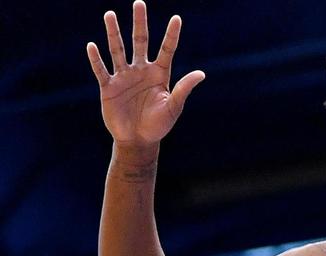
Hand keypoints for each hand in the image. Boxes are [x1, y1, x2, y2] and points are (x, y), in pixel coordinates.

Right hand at [87, 1, 204, 149]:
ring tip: (110, 14)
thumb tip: (201, 73)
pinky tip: (92, 45)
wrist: (138, 140)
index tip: (177, 18)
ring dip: (114, 33)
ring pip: (118, 50)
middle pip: (140, 41)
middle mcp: (141, 71)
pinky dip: (96, 59)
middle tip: (139, 3)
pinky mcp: (109, 87)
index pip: (167, 50)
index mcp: (160, 74)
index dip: (171, 35)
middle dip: (140, 23)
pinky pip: (101, 70)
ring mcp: (124, 77)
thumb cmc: (159, 125)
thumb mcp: (173, 107)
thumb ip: (184, 89)